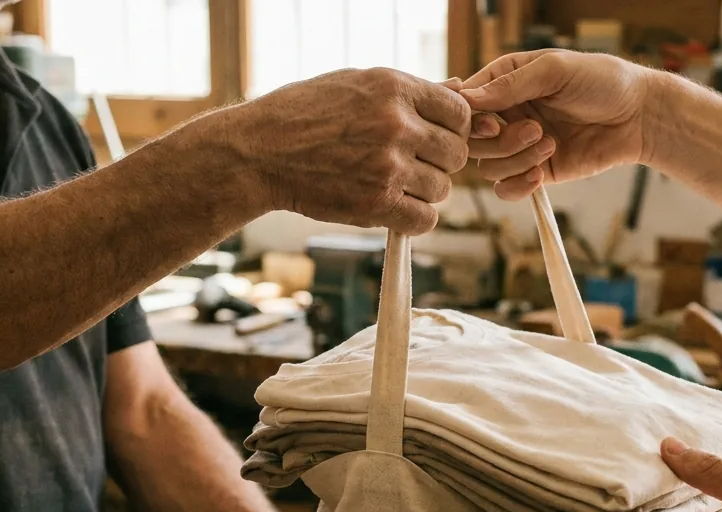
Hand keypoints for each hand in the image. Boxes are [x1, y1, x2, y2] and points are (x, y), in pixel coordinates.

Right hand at [236, 68, 469, 233]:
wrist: (259, 151)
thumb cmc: (305, 113)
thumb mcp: (357, 83)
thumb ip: (411, 91)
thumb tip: (462, 91)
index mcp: (395, 88)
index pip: (460, 113)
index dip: (453, 129)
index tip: (434, 138)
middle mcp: (397, 125)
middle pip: (456, 154)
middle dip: (440, 162)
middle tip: (412, 164)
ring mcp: (388, 166)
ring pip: (442, 189)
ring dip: (424, 192)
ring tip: (393, 184)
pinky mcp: (376, 203)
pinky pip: (425, 219)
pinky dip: (413, 219)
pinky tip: (393, 208)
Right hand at [460, 51, 656, 199]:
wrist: (638, 117)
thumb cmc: (602, 81)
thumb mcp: (555, 70)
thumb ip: (511, 84)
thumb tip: (467, 98)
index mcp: (505, 81)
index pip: (465, 102)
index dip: (470, 118)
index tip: (493, 122)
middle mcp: (507, 114)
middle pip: (472, 140)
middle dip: (499, 141)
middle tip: (535, 130)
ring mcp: (519, 145)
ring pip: (488, 167)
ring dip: (516, 159)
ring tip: (550, 143)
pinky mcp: (535, 171)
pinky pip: (505, 189)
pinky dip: (517, 186)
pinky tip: (539, 175)